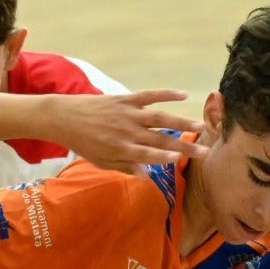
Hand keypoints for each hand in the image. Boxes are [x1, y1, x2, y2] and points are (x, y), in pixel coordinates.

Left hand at [53, 89, 207, 174]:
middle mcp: (127, 132)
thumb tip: (147, 175)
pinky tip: (183, 95)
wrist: (64, 118)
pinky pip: (149, 95)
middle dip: (184, 146)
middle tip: (205, 151)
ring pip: (159, 118)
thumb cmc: (84, 144)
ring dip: (182, 121)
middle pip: (160, 139)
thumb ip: (125, 167)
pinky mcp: (125, 99)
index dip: (163, 158)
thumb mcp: (102, 162)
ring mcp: (128, 114)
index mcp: (121, 149)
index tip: (179, 160)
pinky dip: (166, 94)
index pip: (148, 155)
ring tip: (200, 125)